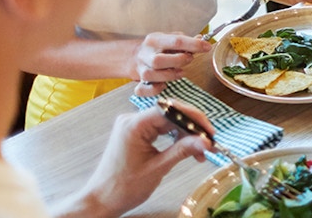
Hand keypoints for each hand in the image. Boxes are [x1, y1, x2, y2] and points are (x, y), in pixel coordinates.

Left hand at [71, 103, 211, 217]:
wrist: (101, 200)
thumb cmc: (123, 188)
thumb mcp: (157, 169)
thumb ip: (182, 151)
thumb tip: (206, 141)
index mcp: (134, 125)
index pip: (171, 110)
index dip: (194, 119)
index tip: (210, 132)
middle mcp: (133, 119)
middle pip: (171, 113)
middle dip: (193, 127)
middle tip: (210, 142)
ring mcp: (134, 125)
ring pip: (169, 121)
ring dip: (187, 134)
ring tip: (201, 150)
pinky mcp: (136, 132)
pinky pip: (161, 128)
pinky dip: (176, 137)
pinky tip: (188, 148)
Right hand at [132, 32, 210, 95]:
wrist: (133, 56)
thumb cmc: (157, 48)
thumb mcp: (168, 38)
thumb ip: (184, 40)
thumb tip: (201, 39)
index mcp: (154, 40)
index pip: (176, 41)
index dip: (194, 44)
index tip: (207, 47)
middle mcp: (145, 54)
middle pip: (158, 60)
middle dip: (179, 61)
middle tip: (190, 59)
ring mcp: (141, 69)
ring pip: (150, 75)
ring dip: (169, 75)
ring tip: (180, 73)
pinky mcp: (138, 83)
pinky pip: (142, 90)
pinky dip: (154, 90)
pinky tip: (163, 85)